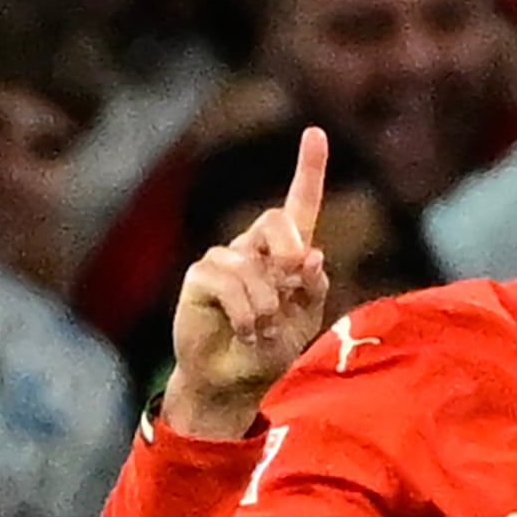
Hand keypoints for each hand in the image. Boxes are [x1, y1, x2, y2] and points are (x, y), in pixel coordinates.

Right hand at [164, 128, 333, 442]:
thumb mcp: (304, 321)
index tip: (316, 133)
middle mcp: (254, 248)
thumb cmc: (270, 351)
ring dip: (267, 305)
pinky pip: (228, 281)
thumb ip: (312, 288)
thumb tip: (312, 255)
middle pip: (275, 219)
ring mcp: (224, 259)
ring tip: (263, 332)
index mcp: (285, 254)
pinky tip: (245, 330)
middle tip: (291, 281)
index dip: (308, 169)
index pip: (299, 204)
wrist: (234, 383)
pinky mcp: (200, 276)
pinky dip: (246, 312)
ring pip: (252, 263)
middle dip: (288, 249)